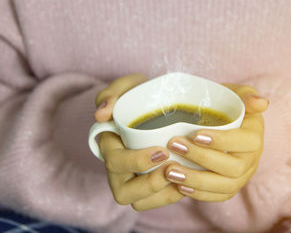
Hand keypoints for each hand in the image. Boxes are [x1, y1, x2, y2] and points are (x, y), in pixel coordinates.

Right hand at [94, 74, 184, 210]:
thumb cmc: (143, 98)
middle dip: (150, 184)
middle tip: (173, 167)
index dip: (137, 162)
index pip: (115, 162)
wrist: (163, 108)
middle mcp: (118, 170)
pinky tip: (189, 183)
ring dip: (161, 195)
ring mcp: (133, 181)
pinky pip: (156, 203)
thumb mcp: (129, 87)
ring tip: (184, 179)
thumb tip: (101, 114)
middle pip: (124, 192)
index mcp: (110, 146)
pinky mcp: (151, 188)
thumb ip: (114, 93)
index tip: (162, 152)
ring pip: (139, 202)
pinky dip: (172, 197)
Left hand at [165, 84, 267, 201]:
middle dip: (202, 158)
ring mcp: (242, 176)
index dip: (222, 141)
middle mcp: (252, 159)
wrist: (216, 120)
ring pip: (226, 186)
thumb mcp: (234, 93)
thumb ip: (246, 95)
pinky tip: (179, 187)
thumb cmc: (223, 105)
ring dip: (197, 180)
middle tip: (174, 146)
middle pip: (233, 167)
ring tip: (171, 172)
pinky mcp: (230, 187)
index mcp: (255, 135)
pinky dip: (200, 194)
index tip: (195, 135)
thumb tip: (262, 103)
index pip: (245, 142)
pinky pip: (219, 197)